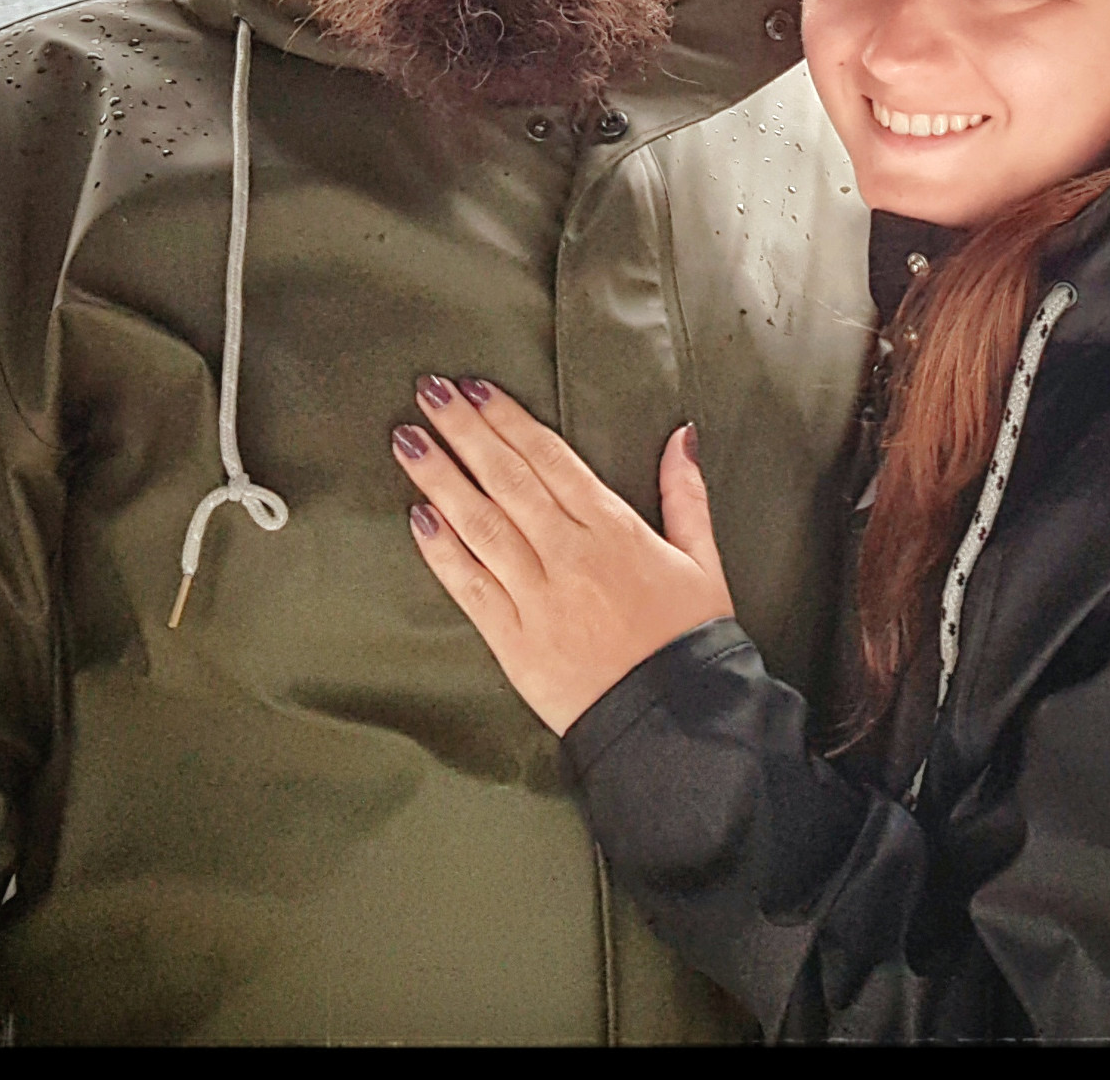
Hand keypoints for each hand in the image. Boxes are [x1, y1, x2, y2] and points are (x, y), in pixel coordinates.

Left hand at [392, 375, 732, 735]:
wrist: (675, 721)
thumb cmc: (691, 640)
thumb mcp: (703, 561)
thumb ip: (686, 494)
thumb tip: (680, 435)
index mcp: (614, 530)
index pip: (550, 459)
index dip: (509, 419)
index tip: (476, 388)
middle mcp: (569, 555)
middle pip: (506, 479)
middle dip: (463, 430)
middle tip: (429, 390)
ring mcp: (537, 597)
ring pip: (479, 523)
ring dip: (439, 477)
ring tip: (406, 440)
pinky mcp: (513, 640)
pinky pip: (470, 586)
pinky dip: (441, 550)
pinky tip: (417, 517)